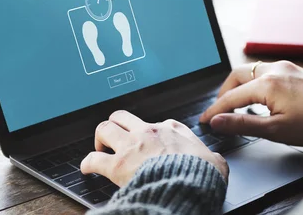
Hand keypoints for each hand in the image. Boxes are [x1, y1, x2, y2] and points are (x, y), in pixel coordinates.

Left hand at [81, 110, 228, 186]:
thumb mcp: (215, 161)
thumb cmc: (201, 174)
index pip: (156, 123)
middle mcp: (149, 132)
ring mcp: (131, 146)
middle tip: (116, 138)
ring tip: (100, 148)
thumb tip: (216, 162)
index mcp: (172, 129)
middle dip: (116, 125)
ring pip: (105, 128)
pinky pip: (93, 159)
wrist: (189, 185)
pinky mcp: (118, 165)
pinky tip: (87, 168)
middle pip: (123, 116)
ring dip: (100, 138)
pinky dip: (88, 163)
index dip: (150, 133)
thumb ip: (212, 157)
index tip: (149, 142)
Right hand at [199, 61, 302, 146]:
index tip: (204, 121)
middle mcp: (273, 70)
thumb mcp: (275, 130)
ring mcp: (284, 67)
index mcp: (266, 84)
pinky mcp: (293, 70)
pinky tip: (258, 98)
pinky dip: (254, 83)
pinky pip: (264, 71)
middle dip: (224, 93)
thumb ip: (243, 124)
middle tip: (220, 111)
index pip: (231, 97)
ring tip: (237, 106)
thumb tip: (218, 121)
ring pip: (250, 71)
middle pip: (236, 76)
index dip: (215, 110)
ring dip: (239, 86)